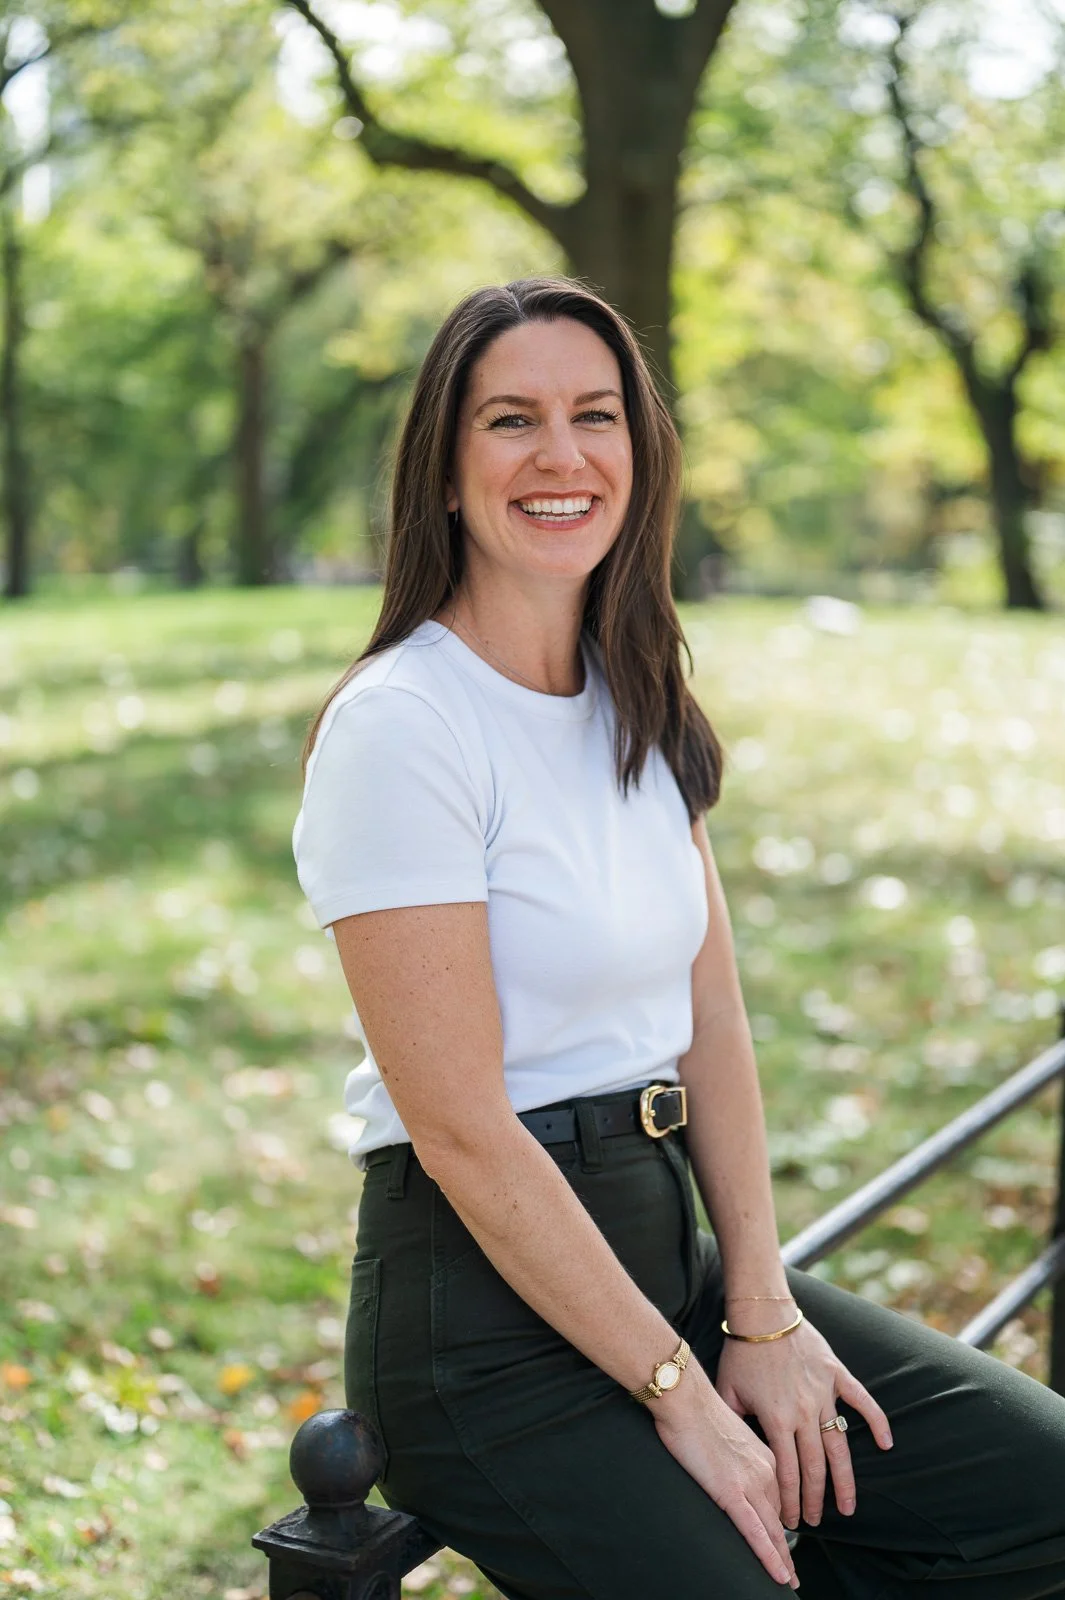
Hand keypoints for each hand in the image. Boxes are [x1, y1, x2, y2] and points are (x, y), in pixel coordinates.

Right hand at [650, 1360, 799, 1588]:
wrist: (685, 1398)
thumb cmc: (696, 1410)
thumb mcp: (726, 1432)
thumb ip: (734, 1452)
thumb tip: (728, 1466)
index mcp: (764, 1454)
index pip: (777, 1496)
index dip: (780, 1521)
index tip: (783, 1538)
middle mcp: (765, 1469)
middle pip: (778, 1516)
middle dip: (785, 1547)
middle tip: (791, 1571)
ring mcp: (750, 1482)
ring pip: (772, 1530)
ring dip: (782, 1560)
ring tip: (788, 1580)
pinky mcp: (731, 1492)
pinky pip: (755, 1532)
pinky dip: (769, 1557)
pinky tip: (779, 1574)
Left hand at [714, 1311, 893, 1528]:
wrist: (763, 1315)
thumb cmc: (742, 1352)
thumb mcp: (729, 1391)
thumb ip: (735, 1423)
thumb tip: (737, 1454)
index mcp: (776, 1419)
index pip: (787, 1472)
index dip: (790, 1500)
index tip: (792, 1521)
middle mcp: (803, 1411)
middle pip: (814, 1467)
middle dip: (815, 1499)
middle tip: (815, 1522)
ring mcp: (823, 1393)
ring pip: (839, 1445)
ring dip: (844, 1479)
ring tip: (849, 1507)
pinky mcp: (836, 1374)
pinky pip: (861, 1400)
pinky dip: (876, 1421)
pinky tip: (887, 1444)